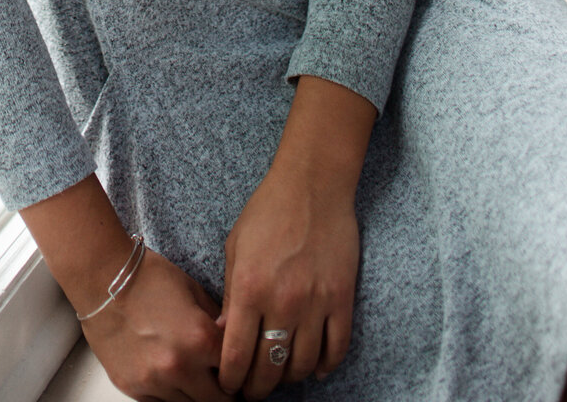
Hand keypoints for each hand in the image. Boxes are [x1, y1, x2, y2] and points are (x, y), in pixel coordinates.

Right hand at [82, 247, 225, 401]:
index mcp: (201, 339)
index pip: (236, 373)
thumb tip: (232, 342)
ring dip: (195, 394)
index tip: (238, 373)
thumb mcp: (193, 291)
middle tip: (218, 380)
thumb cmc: (147, 277)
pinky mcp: (132, 388)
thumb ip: (217, 322)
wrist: (102, 277)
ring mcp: (154, 382)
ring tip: (190, 374)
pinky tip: (168, 375)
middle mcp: (180, 367)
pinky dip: (170, 395)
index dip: (239, 372)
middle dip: (221, 392)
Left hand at [215, 162, 358, 397]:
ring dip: (290, 378)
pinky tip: (315, 367)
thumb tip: (223, 334)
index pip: (237, 354)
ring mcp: (316, 303)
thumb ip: (232, 294)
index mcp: (250, 287)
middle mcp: (283, 301)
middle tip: (253, 390)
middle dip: (258, 387)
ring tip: (280, 376)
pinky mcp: (342, 299)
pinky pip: (336, 348)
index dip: (232, 379)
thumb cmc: (268, 211)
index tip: (229, 386)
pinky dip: (326, 365)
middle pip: (270, 368)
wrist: (313, 185)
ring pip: (304, 365)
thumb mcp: (236, 248)